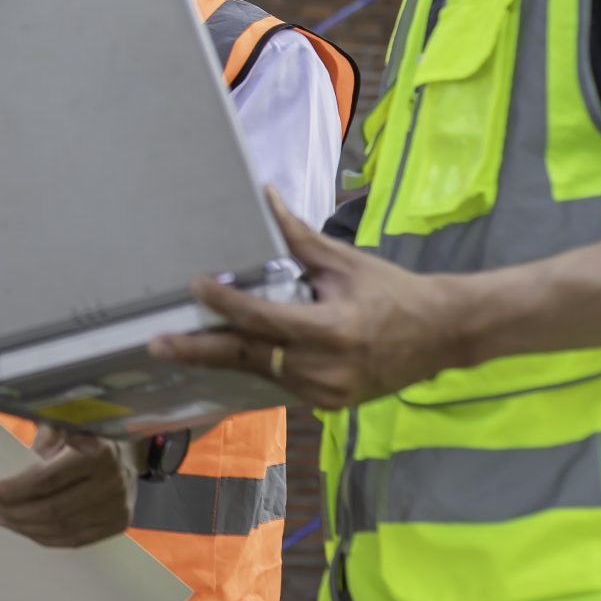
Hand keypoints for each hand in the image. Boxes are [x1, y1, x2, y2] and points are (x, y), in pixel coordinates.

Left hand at [0, 422, 134, 548]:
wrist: (125, 455)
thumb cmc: (85, 436)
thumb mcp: (68, 422)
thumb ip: (51, 430)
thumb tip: (39, 446)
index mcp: (98, 451)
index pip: (48, 478)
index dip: (15, 489)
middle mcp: (111, 481)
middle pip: (53, 508)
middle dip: (15, 511)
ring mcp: (117, 506)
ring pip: (62, 527)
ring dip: (25, 526)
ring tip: (3, 518)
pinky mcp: (117, 524)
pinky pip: (75, 539)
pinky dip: (46, 537)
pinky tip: (25, 529)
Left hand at [170, 189, 474, 408]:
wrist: (442, 334)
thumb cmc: (392, 291)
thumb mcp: (344, 262)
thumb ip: (298, 239)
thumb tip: (266, 197)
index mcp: (332, 329)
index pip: (264, 320)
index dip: (226, 304)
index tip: (196, 286)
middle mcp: (326, 368)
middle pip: (251, 357)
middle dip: (201, 350)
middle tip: (158, 344)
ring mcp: (327, 393)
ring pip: (264, 372)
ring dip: (226, 357)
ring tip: (181, 346)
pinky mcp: (330, 404)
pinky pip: (282, 382)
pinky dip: (259, 366)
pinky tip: (229, 355)